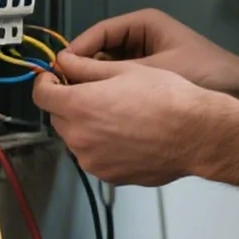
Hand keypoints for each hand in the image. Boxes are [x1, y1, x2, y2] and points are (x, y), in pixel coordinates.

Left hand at [33, 56, 227, 184]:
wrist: (197, 134)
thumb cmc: (167, 97)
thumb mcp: (127, 70)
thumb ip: (86, 67)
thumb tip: (63, 62)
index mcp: (79, 106)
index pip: (41, 95)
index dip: (46, 82)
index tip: (57, 78)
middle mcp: (79, 137)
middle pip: (58, 118)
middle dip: (70, 104)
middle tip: (97, 95)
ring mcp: (93, 161)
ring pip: (78, 140)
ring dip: (88, 127)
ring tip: (121, 118)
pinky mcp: (109, 176)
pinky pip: (96, 157)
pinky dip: (104, 147)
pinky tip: (131, 137)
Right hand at [60, 9, 238, 95]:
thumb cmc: (210, 71)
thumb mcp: (157, 69)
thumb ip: (115, 72)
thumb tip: (77, 73)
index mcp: (144, 24)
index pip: (98, 33)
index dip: (78, 51)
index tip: (62, 69)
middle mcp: (143, 38)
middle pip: (100, 53)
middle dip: (86, 72)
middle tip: (69, 90)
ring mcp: (146, 58)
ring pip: (109, 71)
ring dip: (99, 85)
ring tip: (87, 101)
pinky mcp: (151, 77)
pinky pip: (123, 84)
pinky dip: (114, 94)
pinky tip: (107, 108)